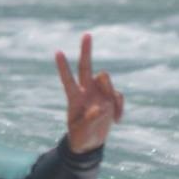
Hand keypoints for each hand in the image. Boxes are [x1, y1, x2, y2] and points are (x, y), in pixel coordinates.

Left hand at [54, 33, 123, 152]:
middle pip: (86, 66)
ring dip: (110, 92)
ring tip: (110, 114)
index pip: (67, 79)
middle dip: (86, 51)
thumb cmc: (80, 136)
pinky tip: (117, 120)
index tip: (58, 52)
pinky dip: (120, 107)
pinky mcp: (111, 99)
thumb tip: (103, 106)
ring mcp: (99, 93)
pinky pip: (118, 95)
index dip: (63, 67)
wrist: (90, 143)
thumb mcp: (82, 131)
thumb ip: (91, 119)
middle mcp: (86, 91)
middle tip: (86, 34)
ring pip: (106, 79)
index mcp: (74, 97)